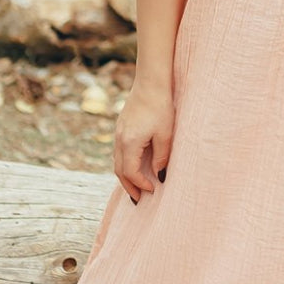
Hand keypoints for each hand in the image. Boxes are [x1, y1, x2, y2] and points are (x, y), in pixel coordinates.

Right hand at [114, 80, 174, 202]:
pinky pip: (119, 152)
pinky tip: (133, 166)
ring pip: (117, 161)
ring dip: (125, 176)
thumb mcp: (166, 135)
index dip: (141, 184)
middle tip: (137, 200)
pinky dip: (124, 164)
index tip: (153, 190)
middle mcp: (120, 140)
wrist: (151, 83)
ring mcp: (118, 133)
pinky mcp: (121, 127)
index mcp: (130, 143)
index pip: (131, 172)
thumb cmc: (161, 108)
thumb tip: (159, 176)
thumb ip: (162, 157)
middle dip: (128, 186)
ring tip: (135, 187)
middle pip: (119, 170)